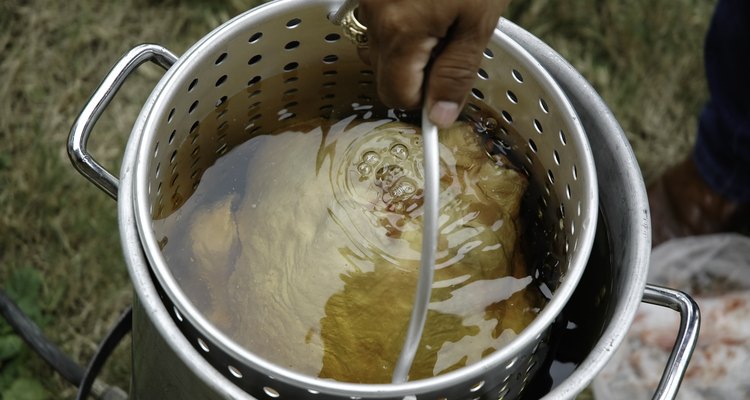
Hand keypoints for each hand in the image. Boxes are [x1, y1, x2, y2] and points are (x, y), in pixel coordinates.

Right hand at [357, 0, 509, 127]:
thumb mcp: (478, 20)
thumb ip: (456, 73)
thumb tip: (439, 117)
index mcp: (400, 31)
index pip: (398, 95)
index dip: (424, 98)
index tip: (444, 90)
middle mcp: (374, 16)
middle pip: (385, 72)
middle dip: (417, 69)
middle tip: (451, 41)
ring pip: (380, 46)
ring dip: (408, 45)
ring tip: (440, 14)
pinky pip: (378, 20)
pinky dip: (400, 21)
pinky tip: (425, 3)